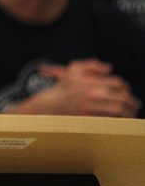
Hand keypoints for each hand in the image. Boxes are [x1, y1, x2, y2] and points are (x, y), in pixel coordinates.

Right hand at [19, 59, 139, 117]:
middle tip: (134, 104)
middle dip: (131, 100)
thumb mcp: (73, 69)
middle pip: (121, 96)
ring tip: (131, 112)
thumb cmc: (64, 86)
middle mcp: (93, 94)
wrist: (51, 104)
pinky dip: (119, 120)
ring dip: (129, 111)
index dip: (125, 87)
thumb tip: (108, 68)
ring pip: (119, 109)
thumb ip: (91, 64)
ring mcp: (92, 108)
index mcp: (92, 82)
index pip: (117, 83)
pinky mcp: (90, 119)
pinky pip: (111, 120)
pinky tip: (121, 120)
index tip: (125, 91)